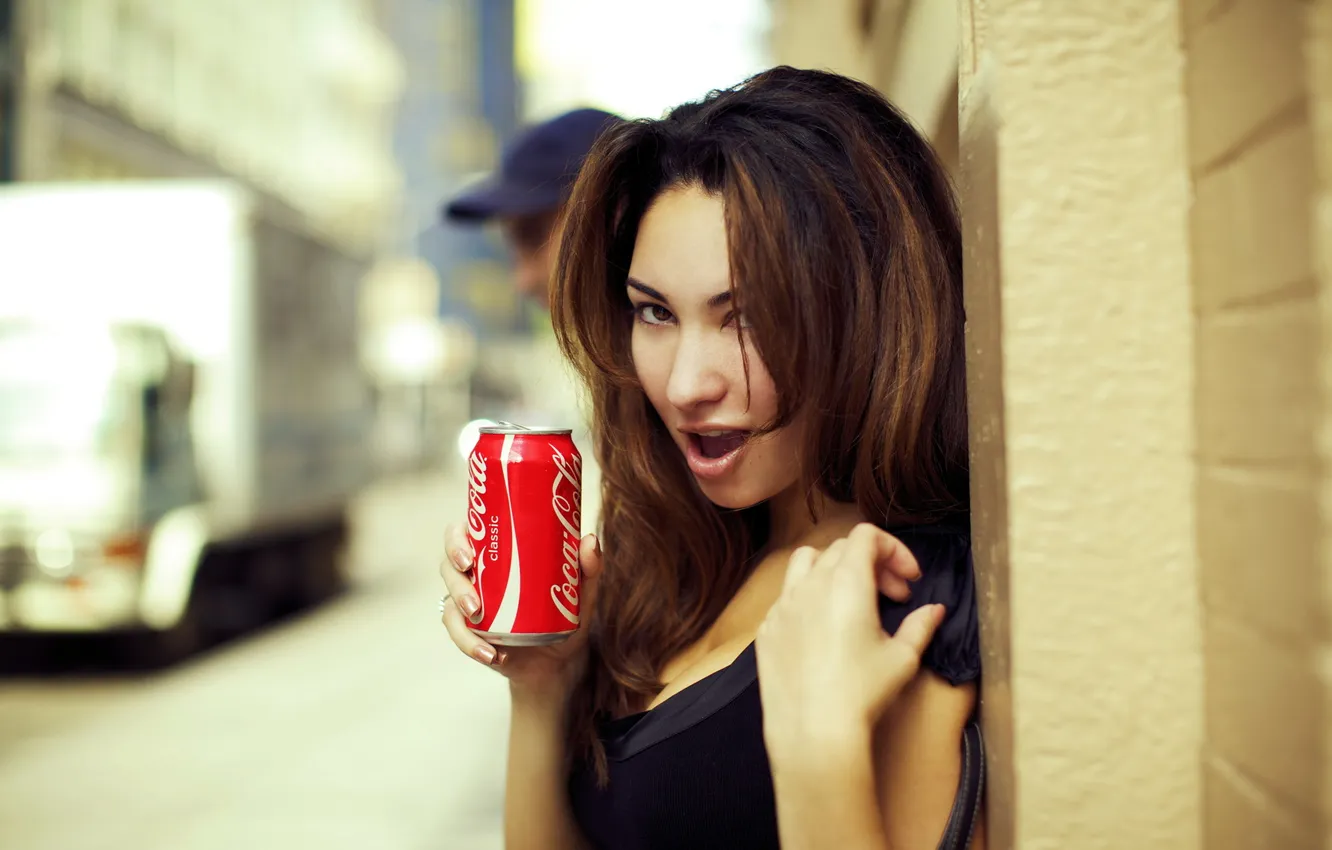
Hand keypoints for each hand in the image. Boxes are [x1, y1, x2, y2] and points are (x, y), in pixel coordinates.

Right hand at [439, 522, 603, 698]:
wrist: (558, 659)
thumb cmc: (563, 612)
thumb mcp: (580, 591)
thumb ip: (588, 567)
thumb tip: (590, 541)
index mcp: (495, 552)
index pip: (463, 534)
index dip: (456, 540)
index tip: (470, 553)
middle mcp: (476, 575)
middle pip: (449, 565)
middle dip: (455, 577)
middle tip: (474, 590)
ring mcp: (469, 605)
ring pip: (449, 601)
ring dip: (459, 610)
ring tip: (478, 618)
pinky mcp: (470, 633)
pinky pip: (459, 635)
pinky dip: (471, 644)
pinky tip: (492, 654)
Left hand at [756, 523, 944, 753]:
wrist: (814, 731)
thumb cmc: (862, 692)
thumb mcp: (902, 658)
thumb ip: (920, 625)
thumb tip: (935, 610)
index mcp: (846, 581)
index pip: (866, 537)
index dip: (894, 549)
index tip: (910, 579)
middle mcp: (810, 584)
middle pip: (841, 549)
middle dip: (873, 564)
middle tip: (894, 597)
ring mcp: (783, 605)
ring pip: (805, 562)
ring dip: (834, 569)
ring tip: (853, 598)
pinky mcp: (767, 628)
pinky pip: (787, 596)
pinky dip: (809, 597)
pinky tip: (824, 628)